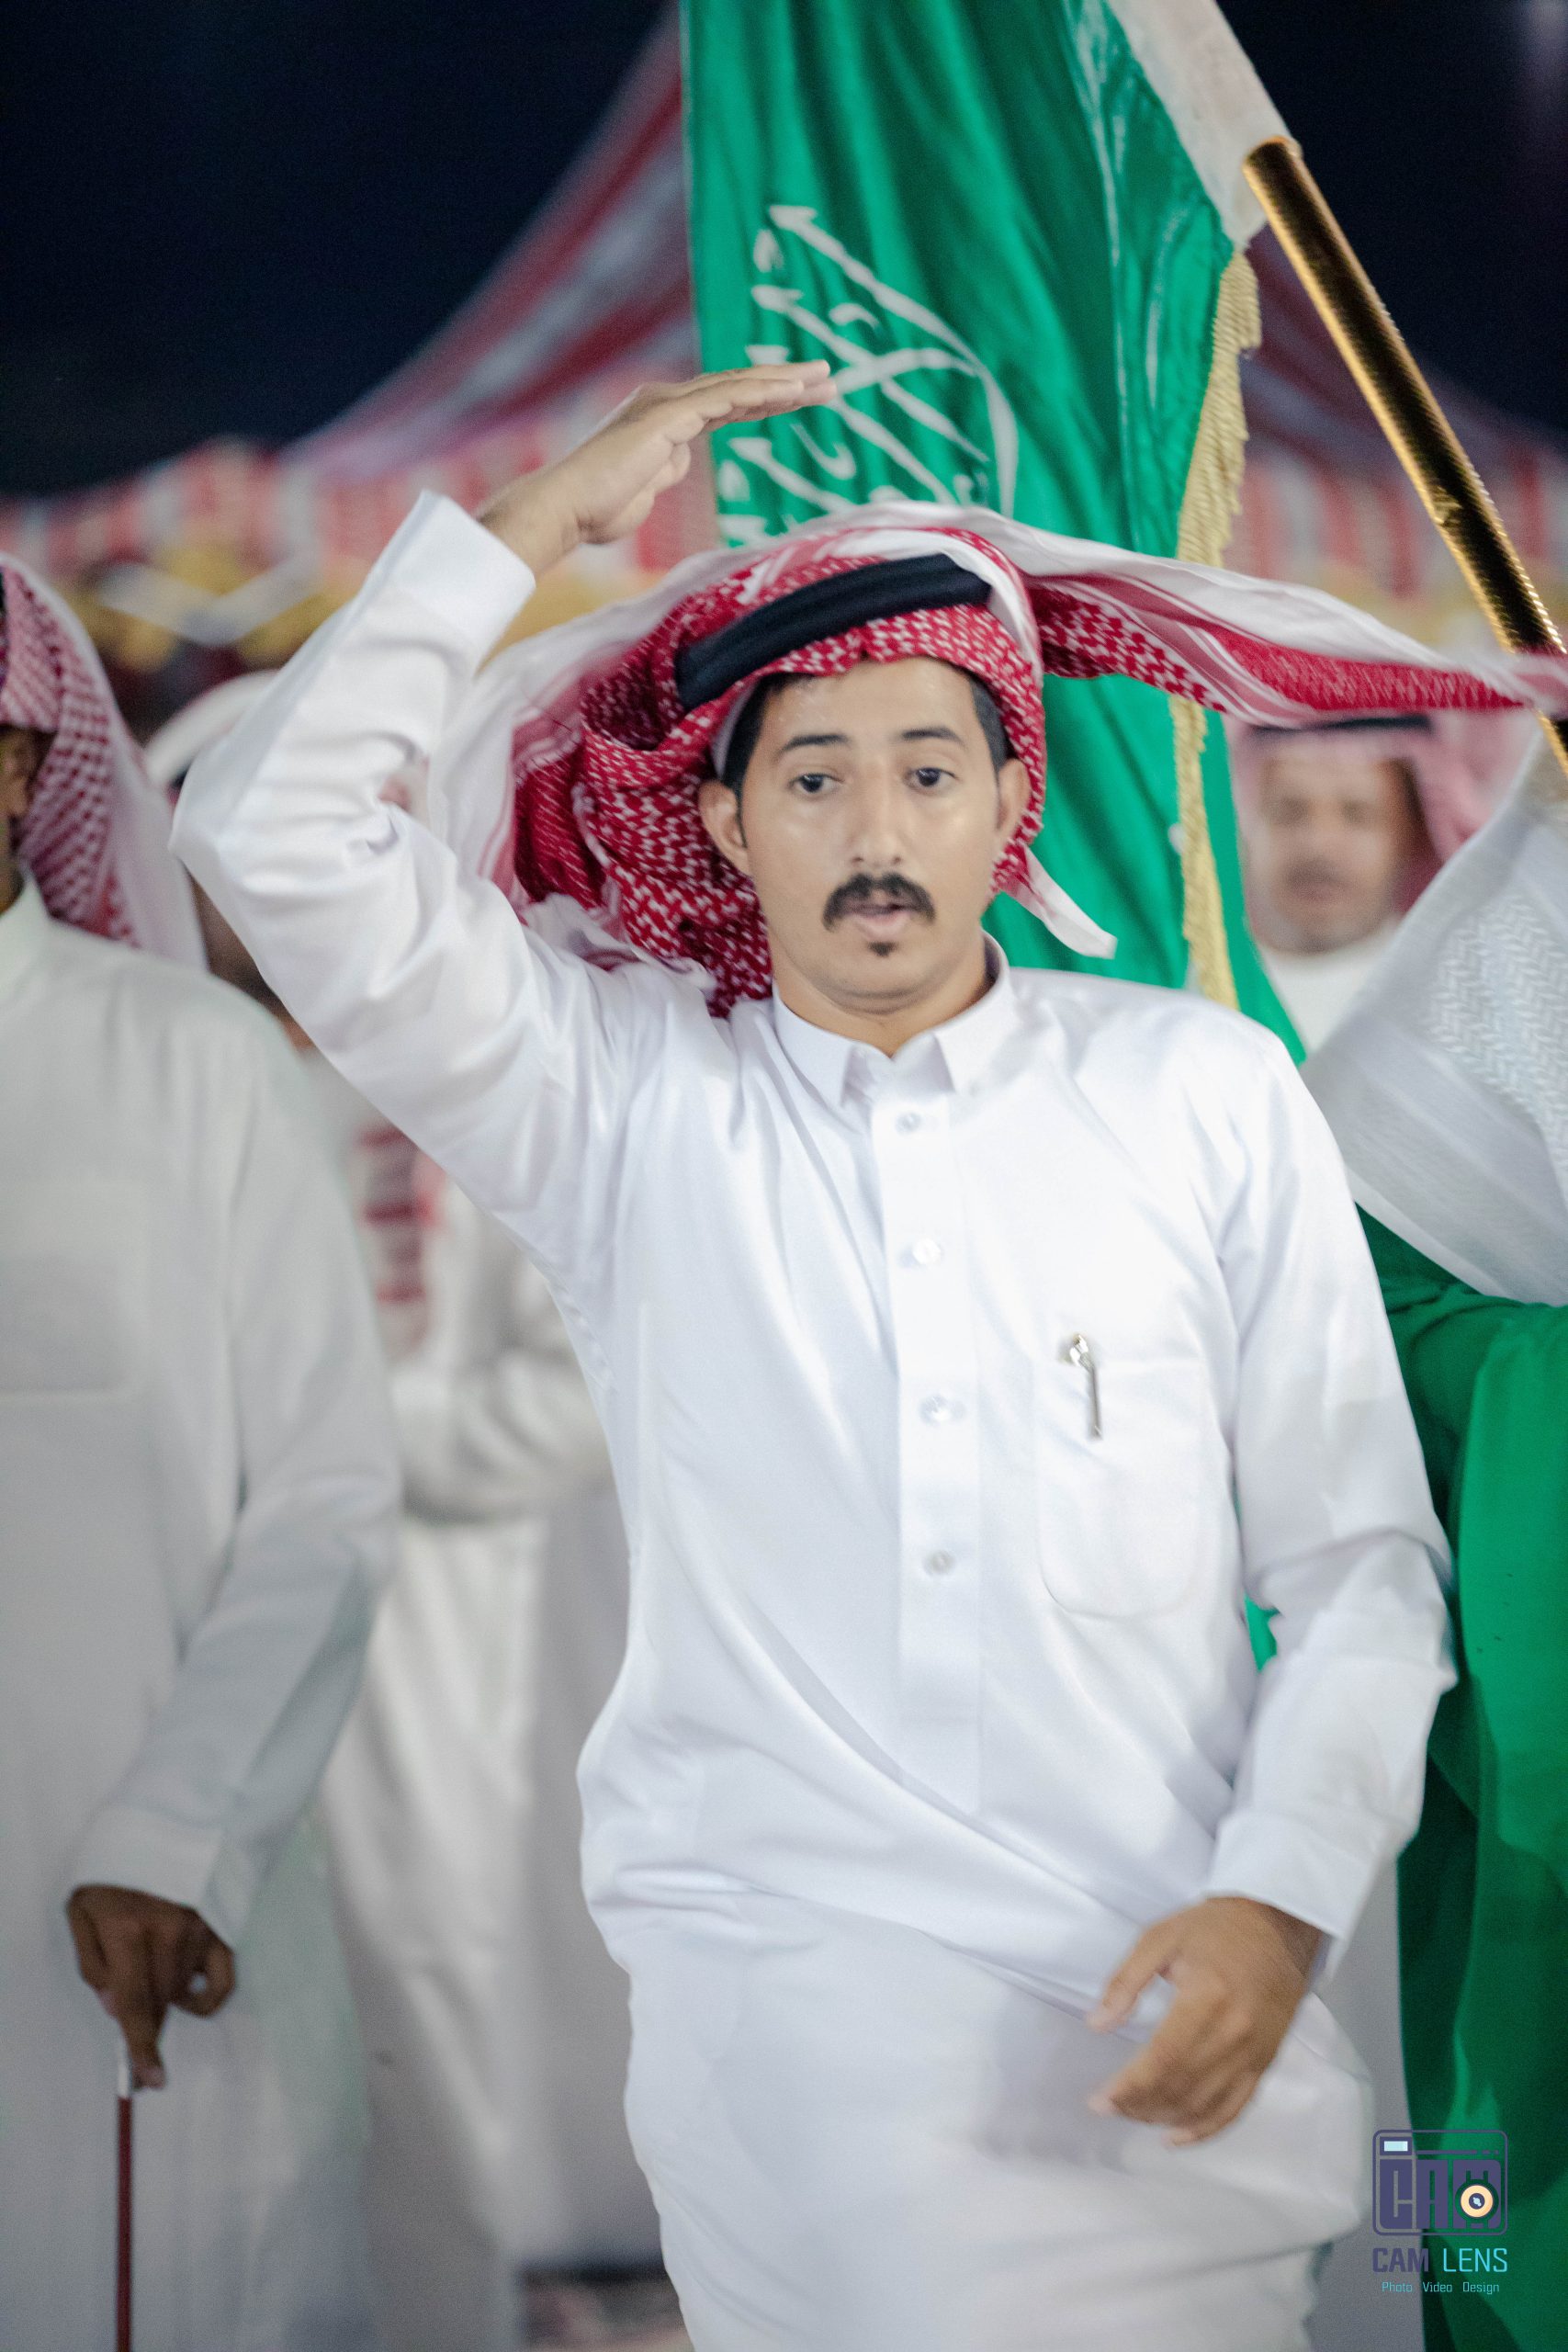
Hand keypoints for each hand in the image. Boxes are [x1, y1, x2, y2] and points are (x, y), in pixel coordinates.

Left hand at [67, 1884, 236, 2088]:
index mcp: (127, 1930)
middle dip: (148, 2028)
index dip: (139, 2045)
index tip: (148, 2079)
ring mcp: (199, 1930)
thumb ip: (93, 1962)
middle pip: (159, 2002)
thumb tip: (113, 2007)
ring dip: (166, 2003)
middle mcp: (167, 1934)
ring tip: (151, 1980)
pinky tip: (193, 1998)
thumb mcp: (82, 1909)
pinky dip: (209, 1999)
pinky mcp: (221, 1925)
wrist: (167, 1820)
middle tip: (140, 2049)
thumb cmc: (115, 1867)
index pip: (132, 2003)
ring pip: (182, 1992)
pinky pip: (223, 1980)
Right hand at [478, 362, 833, 575]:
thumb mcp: (644, 488)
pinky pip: (718, 400)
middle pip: (739, 386)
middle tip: (829, 377)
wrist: (566, 510)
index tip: (804, 396)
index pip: (728, 403)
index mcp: (666, 420)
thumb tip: (677, 464)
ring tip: (823, 378)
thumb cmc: (597, 509)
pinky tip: (785, 391)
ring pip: (735, 386)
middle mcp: (668, 403)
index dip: (768, 398)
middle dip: (786, 382)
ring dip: (782, 381)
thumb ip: (663, 471)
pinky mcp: (663, 418)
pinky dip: (753, 393)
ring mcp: (665, 407)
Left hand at [1086, 1896, 1321, 2145]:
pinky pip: (1236, 2108)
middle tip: (1108, 2108)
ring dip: (1165, 2118)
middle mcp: (1234, 2033)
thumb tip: (1097, 2023)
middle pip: (1181, 2087)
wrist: (1278, 1925)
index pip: (1161, 2059)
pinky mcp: (1266, 2063)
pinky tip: (1176, 2136)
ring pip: (1205, 2105)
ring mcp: (1254, 2053)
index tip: (1099, 2100)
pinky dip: (1205, 2130)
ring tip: (1134, 2115)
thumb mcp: (1159, 1937)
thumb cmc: (1214, 1927)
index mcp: (1206, 1997)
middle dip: (1139, 2105)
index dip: (1128, 2087)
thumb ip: (1125, 1981)